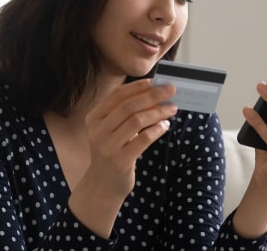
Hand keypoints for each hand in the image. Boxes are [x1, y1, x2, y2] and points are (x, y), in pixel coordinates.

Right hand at [68, 78, 176, 237]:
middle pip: (129, 106)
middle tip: (171, 90)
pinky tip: (165, 126)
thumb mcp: (110, 130)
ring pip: (137, 121)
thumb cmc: (112, 152)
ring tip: (172, 109)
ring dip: (158, 112)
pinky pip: (143, 140)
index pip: (117, 96)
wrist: (102, 185)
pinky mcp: (120, 161)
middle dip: (152, 95)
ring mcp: (107, 147)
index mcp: (94, 118)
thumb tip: (154, 93)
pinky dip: (157, 130)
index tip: (155, 81)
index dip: (137, 87)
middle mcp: (97, 131)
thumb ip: (125, 114)